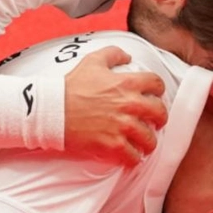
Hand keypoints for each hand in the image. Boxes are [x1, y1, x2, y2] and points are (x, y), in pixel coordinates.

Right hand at [63, 47, 167, 162]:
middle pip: (160, 112)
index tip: (154, 96)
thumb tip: (128, 56)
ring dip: (148, 141)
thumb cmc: (70, 85)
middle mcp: (129, 105)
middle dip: (159, 117)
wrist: (53, 110)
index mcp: (127, 83)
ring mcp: (122, 126)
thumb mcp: (91, 61)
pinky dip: (134, 157)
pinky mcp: (113, 144)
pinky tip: (131, 155)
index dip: (158, 90)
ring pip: (150, 138)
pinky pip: (134, 156)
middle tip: (155, 122)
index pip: (157, 84)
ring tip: (144, 143)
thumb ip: (113, 54)